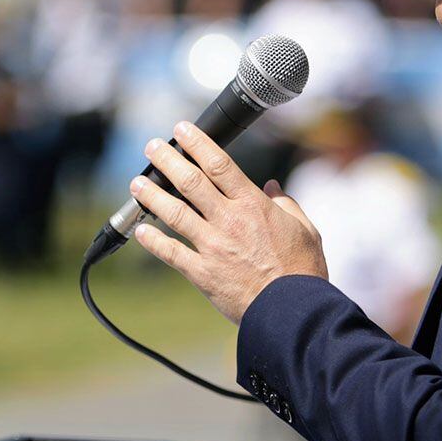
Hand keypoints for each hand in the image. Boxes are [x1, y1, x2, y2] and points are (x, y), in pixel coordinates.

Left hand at [130, 121, 328, 322]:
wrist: (291, 310)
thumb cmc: (302, 270)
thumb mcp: (305, 229)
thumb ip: (286, 204)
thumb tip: (272, 186)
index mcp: (253, 205)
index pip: (219, 164)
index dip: (196, 143)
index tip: (181, 130)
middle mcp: (229, 220)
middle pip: (190, 182)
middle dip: (167, 161)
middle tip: (151, 147)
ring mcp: (212, 246)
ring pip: (174, 213)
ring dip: (152, 195)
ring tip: (137, 182)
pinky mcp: (202, 273)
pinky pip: (171, 253)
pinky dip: (153, 241)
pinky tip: (140, 230)